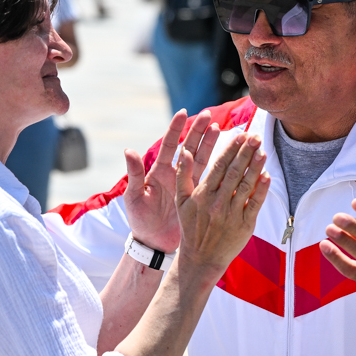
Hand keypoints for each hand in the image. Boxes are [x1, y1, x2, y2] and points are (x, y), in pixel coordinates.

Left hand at [123, 110, 220, 252]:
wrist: (152, 242)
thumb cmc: (139, 220)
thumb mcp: (135, 197)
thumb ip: (134, 174)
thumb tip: (128, 150)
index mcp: (158, 171)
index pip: (170, 145)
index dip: (176, 129)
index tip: (184, 112)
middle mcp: (174, 173)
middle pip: (188, 147)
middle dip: (198, 131)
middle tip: (209, 115)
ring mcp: (186, 183)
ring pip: (201, 159)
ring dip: (210, 144)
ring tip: (220, 128)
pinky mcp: (196, 194)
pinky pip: (209, 177)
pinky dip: (218, 166)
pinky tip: (228, 155)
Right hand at [173, 133, 269, 277]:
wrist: (201, 258)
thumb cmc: (191, 227)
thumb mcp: (180, 201)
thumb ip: (182, 175)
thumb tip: (184, 151)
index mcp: (202, 194)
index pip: (218, 166)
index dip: (230, 150)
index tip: (240, 135)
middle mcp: (217, 203)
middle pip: (234, 173)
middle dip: (245, 153)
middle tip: (255, 136)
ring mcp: (232, 214)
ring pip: (246, 186)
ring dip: (255, 167)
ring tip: (263, 151)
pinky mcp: (244, 225)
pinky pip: (255, 204)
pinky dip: (261, 190)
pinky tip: (267, 176)